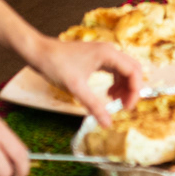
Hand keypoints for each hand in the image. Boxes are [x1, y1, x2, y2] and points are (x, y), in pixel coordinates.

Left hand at [27, 35, 142, 127]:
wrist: (40, 52)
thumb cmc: (56, 66)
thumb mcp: (76, 88)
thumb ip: (94, 105)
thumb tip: (108, 124)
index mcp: (108, 54)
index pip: (133, 72)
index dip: (134, 92)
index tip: (126, 109)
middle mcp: (109, 50)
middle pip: (132, 69)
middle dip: (132, 89)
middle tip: (123, 107)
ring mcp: (103, 52)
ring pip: (124, 70)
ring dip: (124, 86)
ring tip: (114, 102)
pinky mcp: (97, 56)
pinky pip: (115, 69)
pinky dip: (116, 82)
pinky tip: (108, 93)